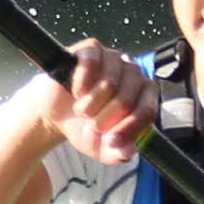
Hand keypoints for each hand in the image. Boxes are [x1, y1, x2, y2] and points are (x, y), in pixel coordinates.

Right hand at [50, 36, 150, 163]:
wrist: (56, 113)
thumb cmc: (85, 127)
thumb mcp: (101, 149)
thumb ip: (117, 154)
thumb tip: (126, 152)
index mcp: (144, 97)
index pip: (147, 110)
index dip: (130, 127)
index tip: (111, 141)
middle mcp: (133, 74)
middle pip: (127, 98)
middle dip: (106, 118)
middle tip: (92, 124)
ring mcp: (113, 59)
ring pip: (109, 82)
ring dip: (91, 104)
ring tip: (82, 110)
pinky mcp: (91, 50)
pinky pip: (91, 62)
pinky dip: (81, 82)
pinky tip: (76, 92)